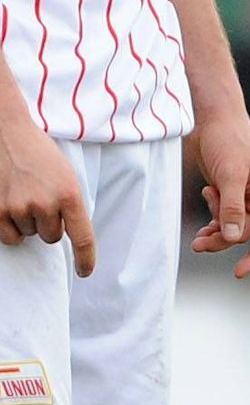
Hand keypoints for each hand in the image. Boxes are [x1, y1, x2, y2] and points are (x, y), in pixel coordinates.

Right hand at [0, 119, 94, 275]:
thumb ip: (70, 204)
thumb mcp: (66, 175)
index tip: (85, 272)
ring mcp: (19, 208)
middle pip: (52, 237)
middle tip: (41, 198)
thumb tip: (69, 236)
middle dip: (49, 224)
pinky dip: (11, 227)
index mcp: (69, 194)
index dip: (86, 259)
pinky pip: (9, 237)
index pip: (82, 238)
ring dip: (28, 222)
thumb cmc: (40, 154)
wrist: (8, 132)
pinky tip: (9, 205)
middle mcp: (45, 204)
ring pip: (29, 235)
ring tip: (23, 193)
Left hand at [191, 107, 249, 277]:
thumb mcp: (230, 175)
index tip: (238, 273)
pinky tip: (205, 196)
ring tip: (196, 237)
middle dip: (223, 241)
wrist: (214, 119)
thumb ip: (232, 207)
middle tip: (198, 243)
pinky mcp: (228, 194)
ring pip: (231, 230)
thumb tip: (232, 238)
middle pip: (245, 235)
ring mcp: (244, 199)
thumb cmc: (227, 142)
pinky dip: (211, 220)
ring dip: (214, 234)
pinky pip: (222, 219)